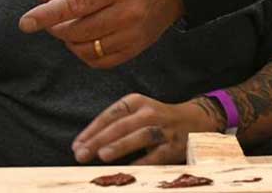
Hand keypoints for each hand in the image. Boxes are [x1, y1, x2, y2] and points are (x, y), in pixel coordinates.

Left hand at [20, 0, 183, 68]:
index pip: (74, 3)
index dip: (46, 15)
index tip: (25, 23)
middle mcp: (127, 11)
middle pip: (77, 29)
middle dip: (54, 26)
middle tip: (50, 18)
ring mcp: (132, 34)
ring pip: (85, 48)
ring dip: (67, 39)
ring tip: (69, 24)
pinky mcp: (135, 49)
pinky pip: (99, 60)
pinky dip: (83, 53)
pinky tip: (82, 39)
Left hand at [72, 94, 221, 164]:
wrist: (195, 121)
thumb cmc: (156, 119)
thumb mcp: (136, 113)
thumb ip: (114, 125)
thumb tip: (85, 144)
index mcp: (136, 102)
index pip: (109, 115)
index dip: (92, 130)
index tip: (76, 145)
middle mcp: (149, 113)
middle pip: (121, 125)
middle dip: (99, 140)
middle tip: (81, 153)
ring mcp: (163, 129)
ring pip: (140, 136)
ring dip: (120, 145)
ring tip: (102, 155)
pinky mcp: (175, 145)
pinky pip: (157, 155)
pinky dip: (143, 162)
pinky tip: (129, 169)